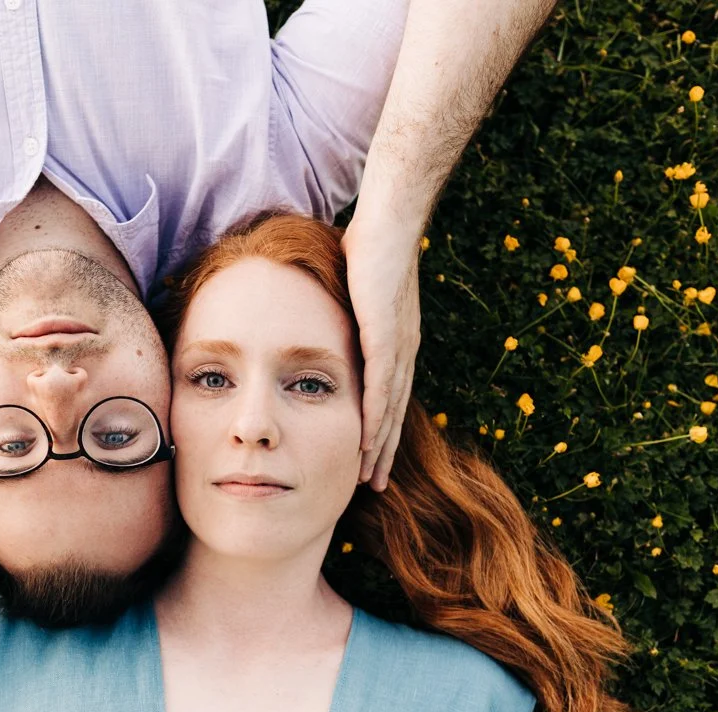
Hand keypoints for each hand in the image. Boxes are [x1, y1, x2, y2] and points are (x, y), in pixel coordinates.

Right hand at [341, 215, 422, 491]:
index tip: (369, 459)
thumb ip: (341, 312)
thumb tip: (314, 319)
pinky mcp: (385, 336)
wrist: (390, 219)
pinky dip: (376, 418)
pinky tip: (368, 443)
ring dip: (379, 446)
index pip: (389, 398)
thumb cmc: (371, 243)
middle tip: (372, 486)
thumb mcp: (352, 288)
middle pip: (394, 415)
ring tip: (369, 478)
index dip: (380, 431)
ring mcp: (397, 346)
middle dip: (383, 452)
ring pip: (390, 410)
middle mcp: (403, 351)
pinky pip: (381, 387)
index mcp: (397, 343)